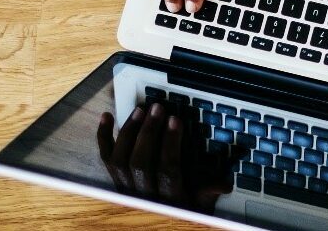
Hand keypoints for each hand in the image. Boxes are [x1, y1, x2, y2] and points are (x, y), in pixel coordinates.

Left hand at [97, 103, 231, 211]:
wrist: (160, 229)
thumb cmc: (184, 213)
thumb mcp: (202, 207)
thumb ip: (209, 193)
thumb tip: (223, 184)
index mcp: (168, 199)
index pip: (167, 169)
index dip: (170, 143)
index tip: (175, 120)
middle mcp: (143, 195)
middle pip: (140, 162)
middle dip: (148, 132)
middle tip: (157, 108)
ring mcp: (126, 189)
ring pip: (120, 160)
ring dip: (129, 132)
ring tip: (140, 111)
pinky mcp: (116, 181)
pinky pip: (106, 159)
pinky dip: (104, 137)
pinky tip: (107, 117)